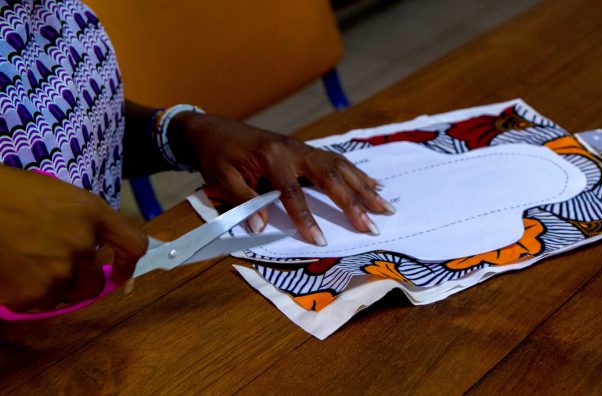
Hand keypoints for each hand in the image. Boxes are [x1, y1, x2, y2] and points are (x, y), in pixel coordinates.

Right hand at [0, 166, 147, 309]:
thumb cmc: (9, 193)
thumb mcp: (59, 196)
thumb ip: (84, 223)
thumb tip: (94, 252)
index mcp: (92, 213)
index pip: (133, 245)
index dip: (128, 265)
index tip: (119, 275)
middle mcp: (82, 244)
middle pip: (95, 283)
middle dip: (80, 281)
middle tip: (55, 269)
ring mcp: (58, 271)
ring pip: (65, 295)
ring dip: (51, 287)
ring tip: (24, 263)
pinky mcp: (31, 294)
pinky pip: (37, 304)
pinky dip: (25, 294)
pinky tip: (10, 271)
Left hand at [173, 113, 395, 245]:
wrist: (213, 130)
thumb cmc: (217, 156)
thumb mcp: (222, 179)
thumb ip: (244, 201)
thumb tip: (262, 227)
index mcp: (272, 157)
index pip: (292, 193)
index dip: (306, 218)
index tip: (319, 240)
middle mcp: (294, 149)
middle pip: (330, 177)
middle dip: (352, 203)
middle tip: (370, 225)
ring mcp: (303, 148)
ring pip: (341, 167)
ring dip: (364, 188)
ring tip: (384, 207)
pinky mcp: (306, 150)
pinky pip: (338, 162)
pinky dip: (357, 174)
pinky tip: (374, 185)